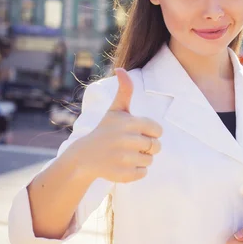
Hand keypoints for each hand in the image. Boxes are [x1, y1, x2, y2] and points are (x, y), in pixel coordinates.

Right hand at [75, 69, 162, 183]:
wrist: (84, 156)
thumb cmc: (105, 130)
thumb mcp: (115, 110)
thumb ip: (124, 90)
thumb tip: (121, 69)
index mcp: (129, 123)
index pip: (158, 130)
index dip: (150, 132)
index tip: (138, 132)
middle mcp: (127, 141)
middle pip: (156, 147)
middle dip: (148, 147)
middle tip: (132, 145)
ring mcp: (124, 159)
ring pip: (150, 161)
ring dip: (141, 159)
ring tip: (125, 155)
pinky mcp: (123, 175)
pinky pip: (143, 173)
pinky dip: (136, 171)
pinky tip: (122, 165)